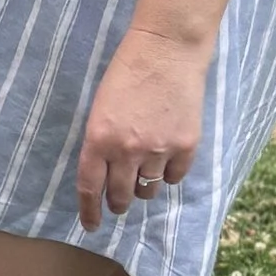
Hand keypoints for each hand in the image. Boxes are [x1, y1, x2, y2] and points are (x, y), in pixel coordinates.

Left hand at [76, 27, 207, 228]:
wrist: (167, 50)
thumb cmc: (127, 71)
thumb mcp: (101, 107)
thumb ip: (101, 141)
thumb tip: (107, 173)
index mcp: (99, 138)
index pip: (91, 188)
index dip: (90, 211)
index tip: (92, 225)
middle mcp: (127, 150)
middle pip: (121, 196)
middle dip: (118, 203)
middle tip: (120, 202)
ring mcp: (159, 149)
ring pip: (149, 190)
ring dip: (144, 187)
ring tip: (145, 172)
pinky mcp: (186, 146)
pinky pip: (175, 177)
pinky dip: (169, 173)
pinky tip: (167, 157)